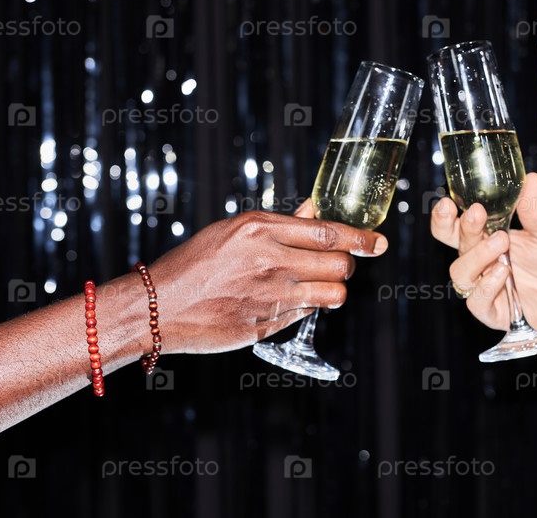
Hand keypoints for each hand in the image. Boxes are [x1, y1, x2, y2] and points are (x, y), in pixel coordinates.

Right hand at [146, 199, 387, 353]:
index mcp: (260, 230)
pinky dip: (304, 308)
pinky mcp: (267, 326)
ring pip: (332, 295)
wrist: (158, 306)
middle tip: (337, 265)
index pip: (328, 232)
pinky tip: (283, 301)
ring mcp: (270, 296)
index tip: (378, 242)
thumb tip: (314, 211)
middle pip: (339, 265)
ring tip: (318, 286)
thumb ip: (279, 224)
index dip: (360, 238)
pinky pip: (306, 316)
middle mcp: (270, 261)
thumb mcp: (233, 231)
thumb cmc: (193, 264)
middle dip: (346, 265)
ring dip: (332, 291)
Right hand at [430, 172, 536, 337]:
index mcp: (483, 237)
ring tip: (502, 243)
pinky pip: (476, 300)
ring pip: (460, 271)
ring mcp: (481, 285)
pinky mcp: (491, 310)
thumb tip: (531, 179)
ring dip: (478, 255)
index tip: (448, 202)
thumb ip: (535, 209)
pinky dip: (487, 285)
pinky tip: (503, 272)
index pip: (452, 225)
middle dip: (459, 227)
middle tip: (477, 214)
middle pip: (452, 243)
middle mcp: (477, 260)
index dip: (443, 216)